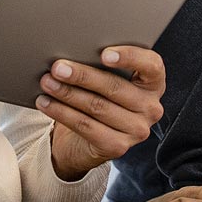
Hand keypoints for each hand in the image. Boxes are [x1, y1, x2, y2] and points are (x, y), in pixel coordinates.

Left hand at [36, 46, 166, 180]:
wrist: (89, 139)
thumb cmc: (101, 98)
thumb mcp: (110, 79)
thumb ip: (104, 67)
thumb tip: (75, 53)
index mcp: (154, 83)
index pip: (151, 65)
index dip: (129, 57)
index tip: (104, 53)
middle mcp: (151, 107)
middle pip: (115, 87)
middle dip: (82, 75)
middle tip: (58, 67)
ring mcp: (137, 130)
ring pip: (97, 106)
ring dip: (67, 93)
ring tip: (47, 82)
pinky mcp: (118, 147)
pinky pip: (86, 126)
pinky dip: (62, 113)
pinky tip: (47, 103)